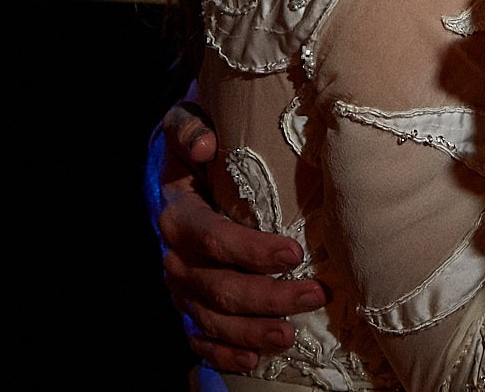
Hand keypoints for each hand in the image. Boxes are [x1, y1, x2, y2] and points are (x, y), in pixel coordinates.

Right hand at [151, 100, 326, 371]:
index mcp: (177, 215)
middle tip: (314, 295)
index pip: (212, 239)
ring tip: (289, 337)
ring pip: (211, 319)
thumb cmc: (192, 145)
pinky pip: (199, 337)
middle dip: (266, 298)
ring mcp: (179, 286)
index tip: (294, 253)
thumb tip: (204, 143)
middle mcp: (174, 257)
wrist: (170, 170)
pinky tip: (254, 359)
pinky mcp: (186, 304)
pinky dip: (224, 352)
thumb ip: (188, 128)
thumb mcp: (185, 124)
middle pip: (217, 287)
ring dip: (251, 332)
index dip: (250, 250)